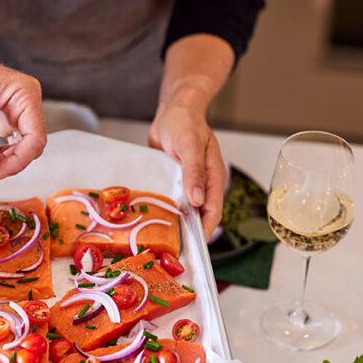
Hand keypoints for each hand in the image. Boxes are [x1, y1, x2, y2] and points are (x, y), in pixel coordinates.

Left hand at [0, 0, 46, 181]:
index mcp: (24, 93)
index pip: (35, 137)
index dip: (19, 160)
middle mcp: (26, 100)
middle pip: (32, 143)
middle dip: (12, 162)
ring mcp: (17, 108)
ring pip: (22, 145)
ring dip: (7, 160)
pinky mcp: (5, 116)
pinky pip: (11, 141)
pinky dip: (0, 153)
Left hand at [148, 103, 225, 237]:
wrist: (172, 111)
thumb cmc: (184, 123)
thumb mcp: (189, 145)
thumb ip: (194, 172)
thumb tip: (198, 201)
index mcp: (213, 177)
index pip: (212, 211)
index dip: (204, 231)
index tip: (193, 248)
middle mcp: (201, 184)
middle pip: (198, 216)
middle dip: (188, 234)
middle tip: (172, 251)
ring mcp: (187, 184)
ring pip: (183, 211)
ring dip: (174, 225)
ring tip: (159, 243)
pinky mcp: (173, 183)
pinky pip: (170, 201)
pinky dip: (163, 211)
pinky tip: (149, 222)